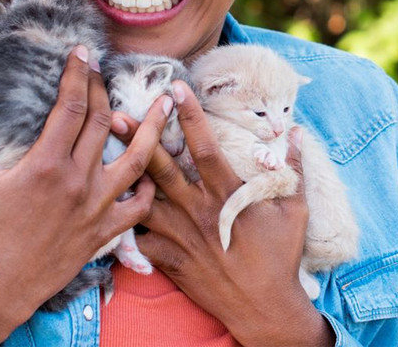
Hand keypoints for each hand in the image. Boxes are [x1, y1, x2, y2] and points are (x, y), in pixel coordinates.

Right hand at [0, 47, 169, 345]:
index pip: (70, 106)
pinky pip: (138, 207)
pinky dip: (149, 188)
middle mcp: (77, 180)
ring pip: (137, 160)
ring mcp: (96, 206)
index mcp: (46, 163)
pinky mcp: (104, 232)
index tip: (83, 52)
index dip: (79, 75)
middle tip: (106, 68)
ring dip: (153, 129)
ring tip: (166, 105)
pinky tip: (153, 173)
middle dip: (105, 89)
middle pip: (102, 122)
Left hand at [113, 82, 332, 346]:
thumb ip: (293, 169)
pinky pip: (139, 240)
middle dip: (138, 139)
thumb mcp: (294, 210)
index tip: (176, 88)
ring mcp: (181, 237)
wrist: (264, 309)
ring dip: (123, 176)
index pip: (205, 146)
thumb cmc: (280, 257)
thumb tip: (297, 133)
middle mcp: (199, 211)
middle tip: (116, 113)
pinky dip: (124, 225)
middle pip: (161, 168)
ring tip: (99, 156)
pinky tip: (106, 208)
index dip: (190, 115)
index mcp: (228, 195)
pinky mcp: (170, 261)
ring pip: (143, 200)